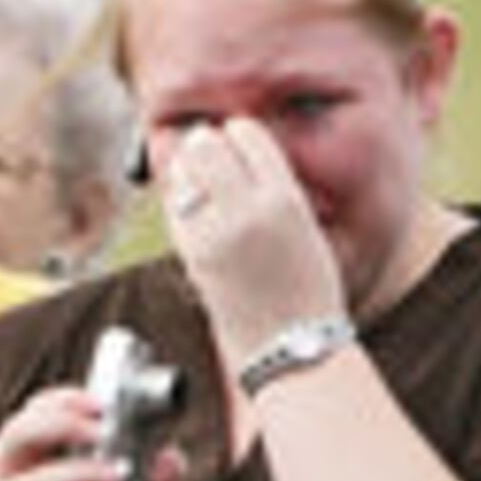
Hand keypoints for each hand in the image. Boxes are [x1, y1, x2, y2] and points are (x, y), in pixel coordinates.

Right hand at [0, 382, 147, 480]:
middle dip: (61, 423)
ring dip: (78, 472)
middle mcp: (1, 478)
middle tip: (104, 427)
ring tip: (121, 472)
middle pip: (15, 433)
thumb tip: (173, 459)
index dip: (62, 400)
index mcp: (18, 458)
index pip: (30, 413)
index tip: (101, 402)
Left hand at [154, 120, 345, 359]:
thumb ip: (273, 189)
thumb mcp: (307, 228)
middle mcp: (247, 210)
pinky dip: (178, 198)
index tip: (236, 139)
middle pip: (205, 145)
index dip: (238, 132)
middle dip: (205, 142)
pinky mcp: (191, 256)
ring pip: (182, 172)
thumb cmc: (306, 290)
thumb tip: (235, 152)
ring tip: (200, 179)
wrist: (290, 348)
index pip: (247, 133)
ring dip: (187, 167)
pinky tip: (192, 206)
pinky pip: (173, 207)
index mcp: (285, 199)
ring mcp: (214, 234)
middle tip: (209, 151)